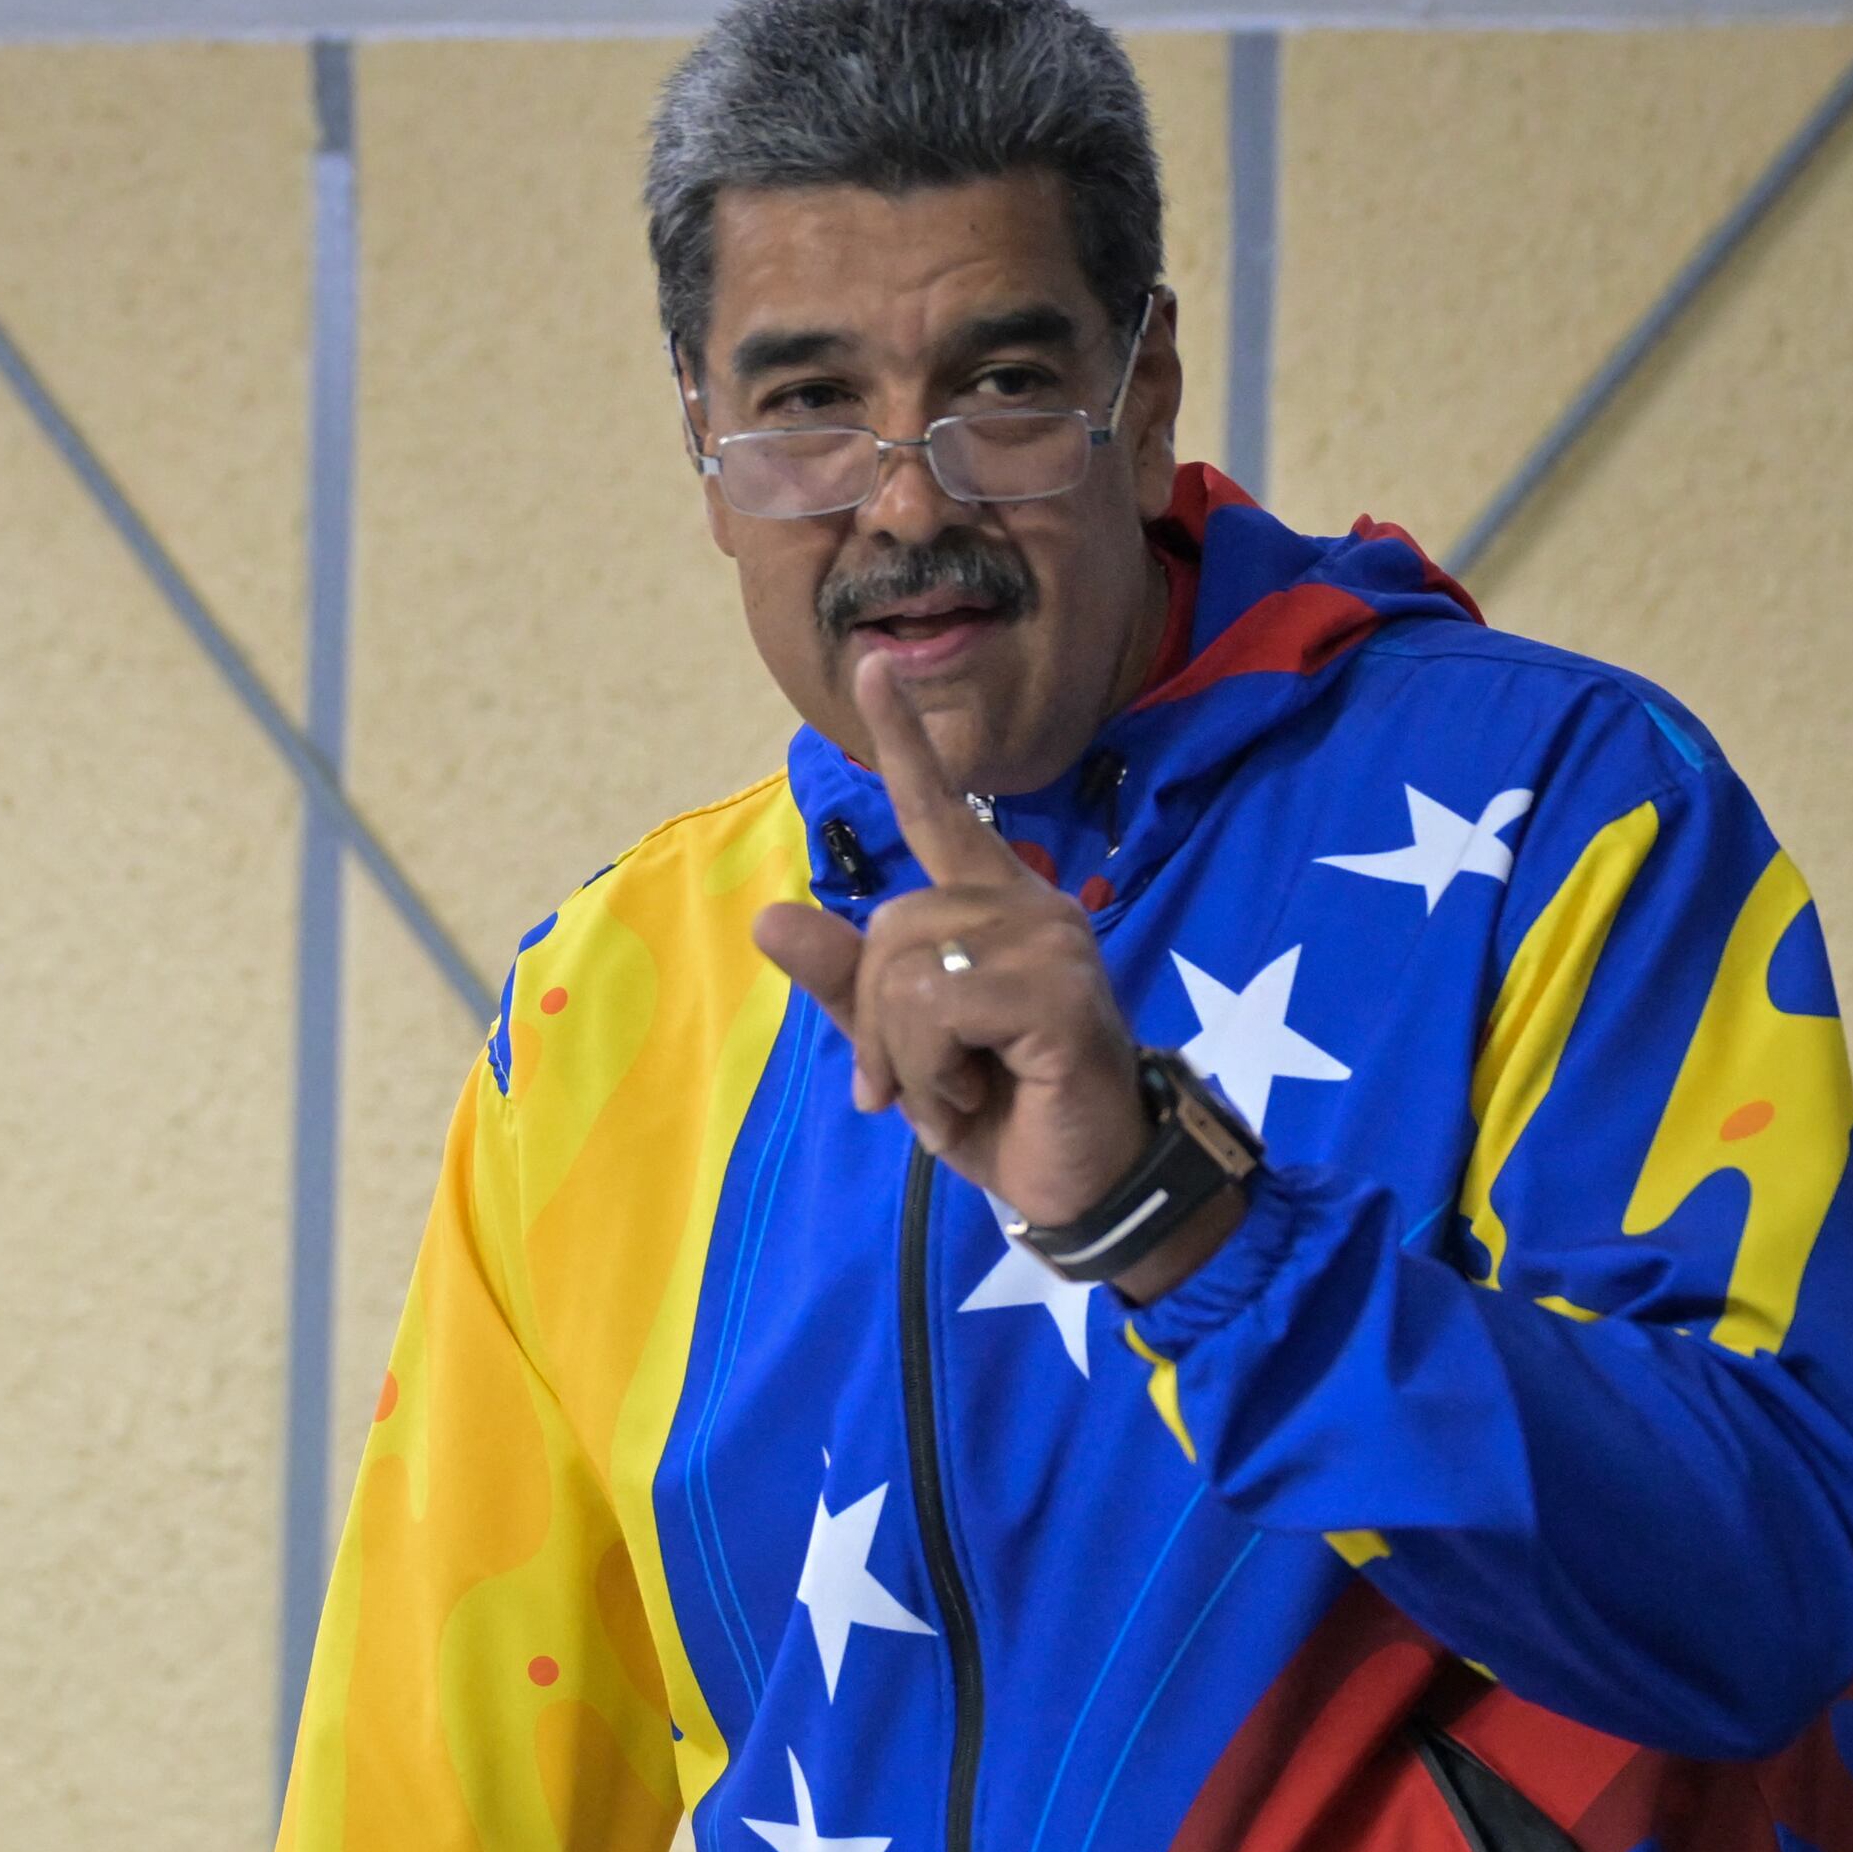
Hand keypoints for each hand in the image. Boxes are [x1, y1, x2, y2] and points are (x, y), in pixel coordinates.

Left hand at [751, 643, 1156, 1241]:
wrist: (1082, 1184)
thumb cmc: (1003, 1112)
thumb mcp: (904, 1053)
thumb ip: (846, 987)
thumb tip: (769, 918)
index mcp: (993, 909)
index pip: (940, 813)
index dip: (905, 742)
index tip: (872, 668)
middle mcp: (1029, 908)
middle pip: (886, 927)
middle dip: (875, 1023)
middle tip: (912, 1089)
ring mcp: (1050, 942)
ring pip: (903, 970)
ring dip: (904, 1057)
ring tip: (957, 1094)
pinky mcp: (1057, 991)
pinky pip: (935, 1007)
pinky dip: (928, 1071)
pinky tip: (975, 1096)